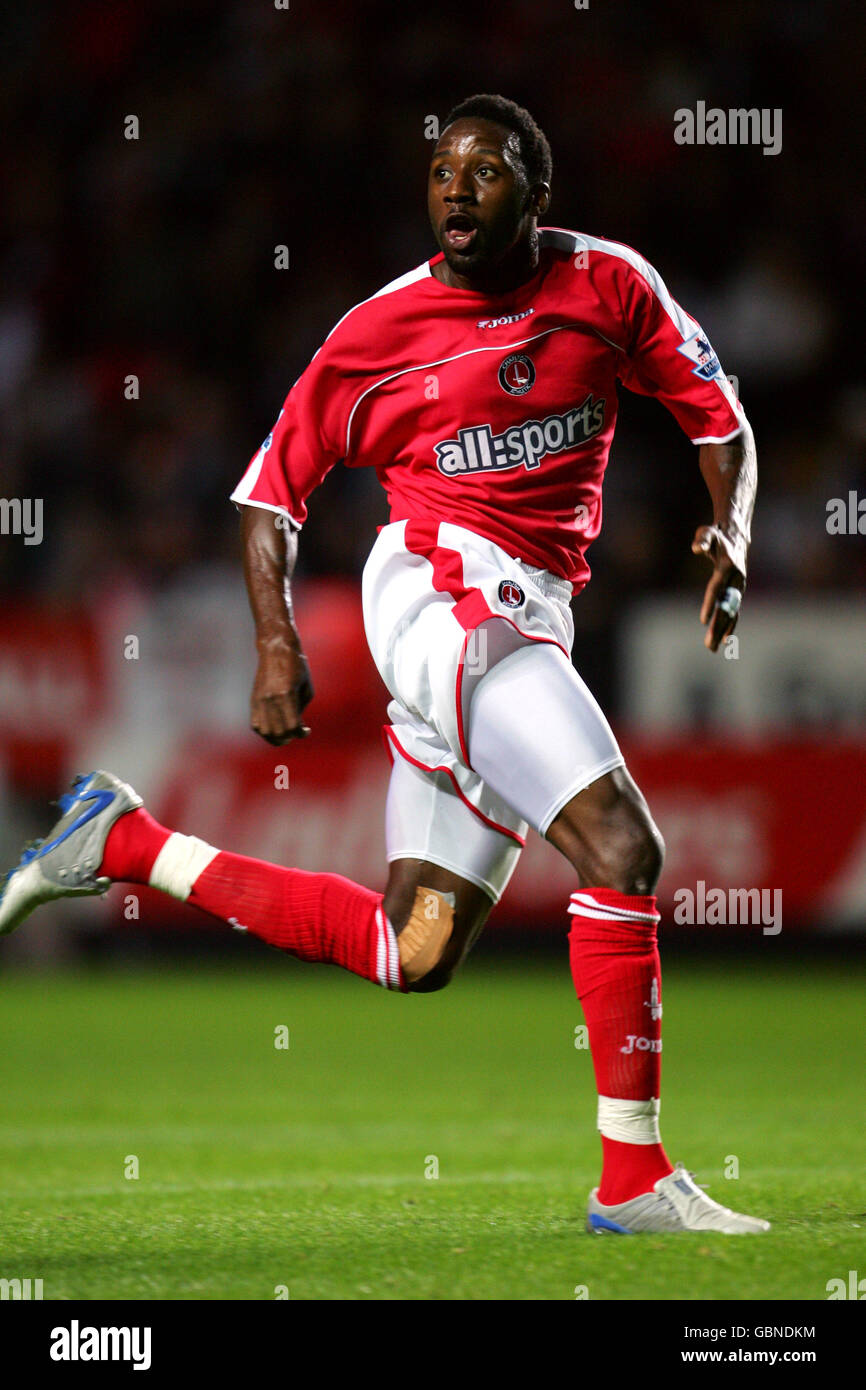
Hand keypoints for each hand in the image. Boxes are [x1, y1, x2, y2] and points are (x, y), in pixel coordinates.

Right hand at [250, 641, 313, 743]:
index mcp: (287, 695)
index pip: (292, 726)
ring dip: (276, 737)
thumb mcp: (306, 688)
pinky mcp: (254, 699)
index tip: (306, 730)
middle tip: (296, 731)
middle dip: (290, 737)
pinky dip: (265, 731)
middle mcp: (271, 699)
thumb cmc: (297, 667)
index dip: (301, 733)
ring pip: (265, 732)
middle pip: (278, 733)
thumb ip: (301, 710)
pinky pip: (256, 724)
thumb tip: (296, 728)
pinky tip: (274, 726)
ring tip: (285, 732)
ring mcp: (260, 700)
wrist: (276, 650)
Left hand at [691, 525, 745, 652]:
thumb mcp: (707, 532)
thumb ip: (702, 540)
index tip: (703, 621)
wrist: (736, 536)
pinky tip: (725, 639)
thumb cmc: (716, 534)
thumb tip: (696, 548)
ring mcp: (738, 587)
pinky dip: (730, 624)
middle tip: (709, 644)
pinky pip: (734, 610)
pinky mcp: (737, 591)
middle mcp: (736, 579)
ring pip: (731, 612)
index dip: (710, 604)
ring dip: (722, 630)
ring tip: (713, 647)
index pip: (716, 589)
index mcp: (728, 566)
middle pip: (725, 606)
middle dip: (717, 626)